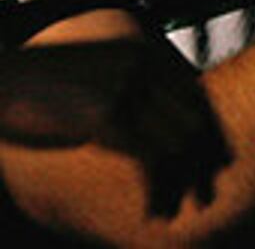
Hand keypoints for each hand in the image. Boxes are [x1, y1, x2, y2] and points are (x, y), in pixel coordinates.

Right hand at [0, 40, 229, 216]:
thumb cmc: (36, 83)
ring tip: (176, 210)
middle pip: (193, 117)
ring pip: (177, 141)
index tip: (206, 164)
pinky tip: (152, 212)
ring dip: (181, 181)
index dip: (203, 132)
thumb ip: (126, 85)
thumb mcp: (93, 73)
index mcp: (142, 52)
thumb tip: (150, 119)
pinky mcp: (107, 116)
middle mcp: (142, 67)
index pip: (193, 94)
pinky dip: (157, 189)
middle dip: (198, 158)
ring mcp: (126, 90)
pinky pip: (149, 158)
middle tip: (201, 193)